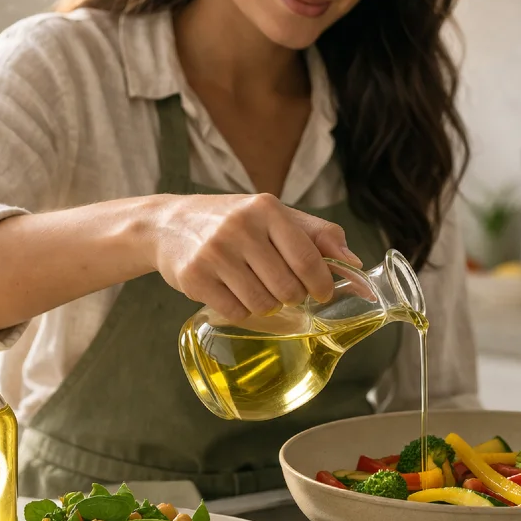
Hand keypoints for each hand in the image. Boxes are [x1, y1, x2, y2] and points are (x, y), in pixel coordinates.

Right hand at [145, 193, 362, 321]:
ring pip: (262, 304)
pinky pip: (235, 312)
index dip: (322, 284)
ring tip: (254, 288)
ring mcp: (214, 253)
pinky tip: (232, 292)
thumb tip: (354, 261)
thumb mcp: (271, 215)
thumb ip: (316, 233)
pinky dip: (240, 310)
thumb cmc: (229, 220)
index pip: (308, 258)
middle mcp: (240, 228)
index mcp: (266, 208)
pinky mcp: (194, 277)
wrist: (167, 224)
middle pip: (287, 289)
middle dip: (291, 296)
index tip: (322, 293)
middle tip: (282, 289)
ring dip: (266, 305)